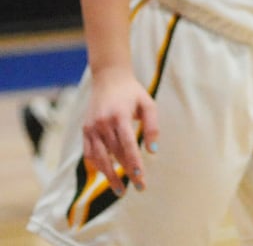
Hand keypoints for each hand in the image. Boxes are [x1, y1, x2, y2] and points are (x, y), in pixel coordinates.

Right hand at [82, 65, 158, 195]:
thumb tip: (153, 151)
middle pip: (115, 155)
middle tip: (139, 187)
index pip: (127, 146)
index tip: (140, 178)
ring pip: (100, 158)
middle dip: (126, 173)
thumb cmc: (132, 92)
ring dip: (109, 175)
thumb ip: (152, 126)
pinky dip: (97, 166)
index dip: (134, 163)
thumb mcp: (148, 104)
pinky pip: (89, 154)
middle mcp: (102, 124)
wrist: (109, 78)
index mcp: (119, 116)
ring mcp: (91, 128)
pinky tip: (107, 175)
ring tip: (120, 189)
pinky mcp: (85, 131)